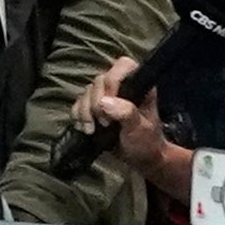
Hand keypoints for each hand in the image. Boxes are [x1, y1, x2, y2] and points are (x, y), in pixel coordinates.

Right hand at [70, 55, 176, 183]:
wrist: (140, 159)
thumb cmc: (146, 142)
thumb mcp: (140, 128)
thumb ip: (126, 113)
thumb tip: (104, 102)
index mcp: (139, 85)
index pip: (123, 66)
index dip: (113, 81)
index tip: (111, 103)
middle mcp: (122, 87)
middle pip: (100, 81)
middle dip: (97, 104)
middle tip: (105, 124)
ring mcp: (107, 96)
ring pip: (87, 92)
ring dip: (86, 112)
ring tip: (92, 129)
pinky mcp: (95, 108)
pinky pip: (79, 103)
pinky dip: (78, 115)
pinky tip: (84, 128)